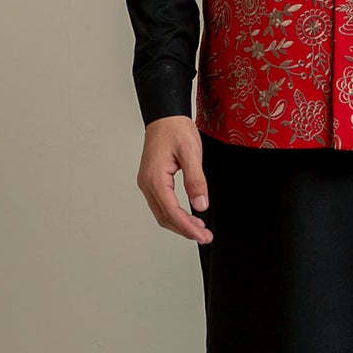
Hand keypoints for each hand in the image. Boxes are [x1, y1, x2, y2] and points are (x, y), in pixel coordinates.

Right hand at [136, 116, 212, 243]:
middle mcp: (147, 183)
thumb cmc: (176, 129)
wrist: (165, 116)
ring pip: (162, 213)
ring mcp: (147, 183)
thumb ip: (196, 180)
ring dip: (180, 224)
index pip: (172, 212)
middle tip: (205, 237)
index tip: (203, 235)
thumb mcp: (191, 153)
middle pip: (165, 217)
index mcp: (155, 178)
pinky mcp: (152, 181)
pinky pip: (161, 204)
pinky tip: (189, 216)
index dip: (188, 227)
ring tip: (199, 229)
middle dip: (185, 230)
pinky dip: (175, 214)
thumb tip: (201, 204)